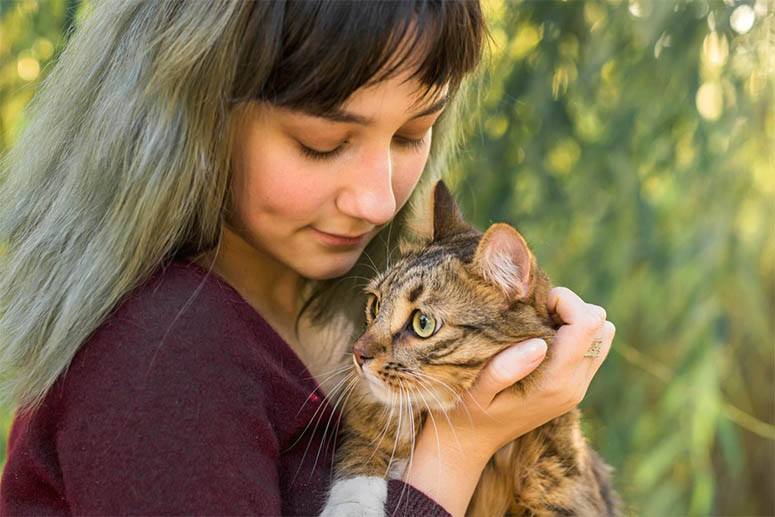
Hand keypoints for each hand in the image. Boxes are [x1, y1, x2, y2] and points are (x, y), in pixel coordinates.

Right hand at [403, 286, 614, 516]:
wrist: (473, 442)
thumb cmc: (467, 409)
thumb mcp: (475, 389)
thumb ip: (504, 369)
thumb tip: (540, 344)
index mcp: (555, 381)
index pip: (588, 323)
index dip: (563, 302)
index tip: (533, 306)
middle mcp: (574, 385)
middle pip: (601, 325)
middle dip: (570, 308)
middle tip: (535, 314)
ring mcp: (578, 388)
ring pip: (602, 335)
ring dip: (574, 321)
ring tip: (539, 325)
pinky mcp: (575, 387)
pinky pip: (593, 347)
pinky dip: (574, 334)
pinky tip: (541, 339)